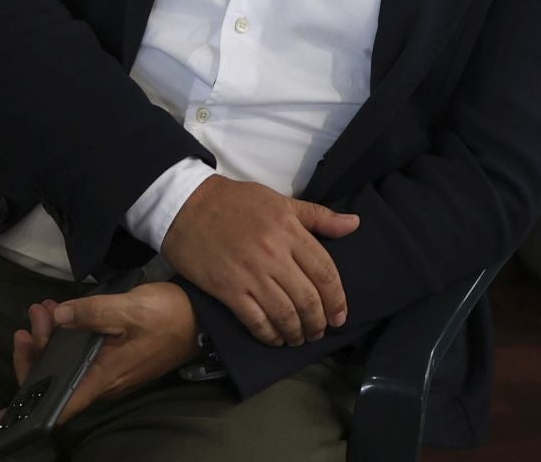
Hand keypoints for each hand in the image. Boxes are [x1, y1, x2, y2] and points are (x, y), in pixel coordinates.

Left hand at [5, 283, 198, 425]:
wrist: (200, 320)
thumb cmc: (165, 317)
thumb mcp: (127, 309)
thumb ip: (90, 312)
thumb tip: (58, 318)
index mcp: (101, 378)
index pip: (59, 405)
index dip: (29, 411)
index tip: (2, 416)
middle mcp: (102, 383)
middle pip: (56, 381)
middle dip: (36, 350)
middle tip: (36, 313)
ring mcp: (108, 373)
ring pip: (66, 367)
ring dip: (50, 340)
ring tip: (45, 309)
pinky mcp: (113, 361)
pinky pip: (79, 358)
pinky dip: (65, 339)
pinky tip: (63, 315)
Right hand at [160, 174, 358, 346]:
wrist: (186, 204)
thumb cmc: (235, 202)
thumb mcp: (280, 201)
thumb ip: (318, 216)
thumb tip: (354, 224)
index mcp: (290, 231)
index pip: (325, 272)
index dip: (337, 299)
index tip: (340, 316)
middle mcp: (274, 254)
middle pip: (308, 298)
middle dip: (319, 322)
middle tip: (320, 332)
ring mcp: (250, 274)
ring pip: (285, 313)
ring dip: (296, 332)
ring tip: (299, 338)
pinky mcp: (227, 289)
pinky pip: (256, 320)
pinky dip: (269, 335)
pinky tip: (275, 339)